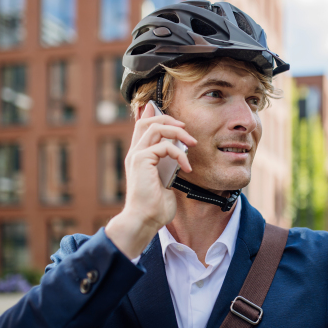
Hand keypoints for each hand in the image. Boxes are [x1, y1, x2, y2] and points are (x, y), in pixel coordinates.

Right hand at [105, 103, 196, 258]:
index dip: (151, 113)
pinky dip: (179, 155)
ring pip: (157, 128)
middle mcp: (135, 152)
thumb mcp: (164, 179)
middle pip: (149, 121)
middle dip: (170, 119)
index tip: (162, 108)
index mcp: (139, 155)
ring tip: (192, 143)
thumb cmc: (156, 204)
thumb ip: (167, 163)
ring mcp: (137, 155)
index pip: (141, 126)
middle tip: (186, 128)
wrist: (145, 219)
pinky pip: (164, 146)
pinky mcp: (141, 160)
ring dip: (178, 132)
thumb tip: (178, 152)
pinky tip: (186, 168)